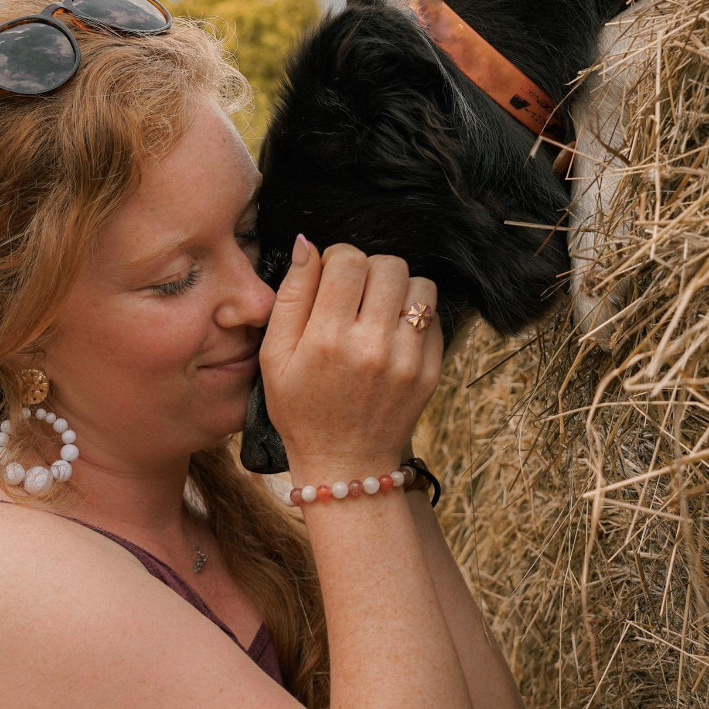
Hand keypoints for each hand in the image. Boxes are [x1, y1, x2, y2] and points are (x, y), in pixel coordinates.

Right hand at [258, 235, 442, 473]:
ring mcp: (408, 360)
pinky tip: (391, 335)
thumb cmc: (301, 408)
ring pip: (419, 285)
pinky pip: (433, 316)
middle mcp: (372, 346)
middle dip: (369, 270)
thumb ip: (291, 295)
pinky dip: (414, 316)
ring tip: (377, 312)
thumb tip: (307, 244)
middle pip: (389, 265)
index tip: (331, 280)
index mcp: (328, 338)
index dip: (337, 260)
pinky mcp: (430, 371)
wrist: (345, 464)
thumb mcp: (275, 355)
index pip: (348, 260)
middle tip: (355, 295)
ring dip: (397, 289)